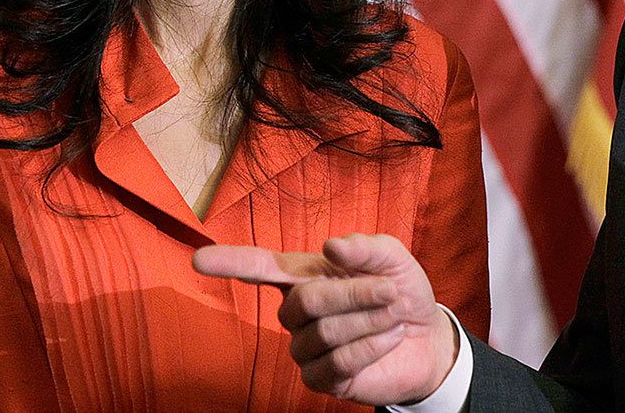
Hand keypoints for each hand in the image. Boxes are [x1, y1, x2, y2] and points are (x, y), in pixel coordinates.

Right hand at [193, 233, 458, 405]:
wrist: (425, 336)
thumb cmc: (399, 289)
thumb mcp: (392, 258)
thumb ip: (365, 247)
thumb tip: (331, 245)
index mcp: (305, 274)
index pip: (258, 267)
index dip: (230, 263)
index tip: (199, 260)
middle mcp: (296, 311)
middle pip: (304, 301)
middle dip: (352, 294)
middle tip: (390, 291)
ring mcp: (305, 347)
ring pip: (323, 333)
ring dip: (368, 320)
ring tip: (394, 313)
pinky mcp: (321, 379)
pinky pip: (336, 363)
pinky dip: (370, 347)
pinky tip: (389, 337)